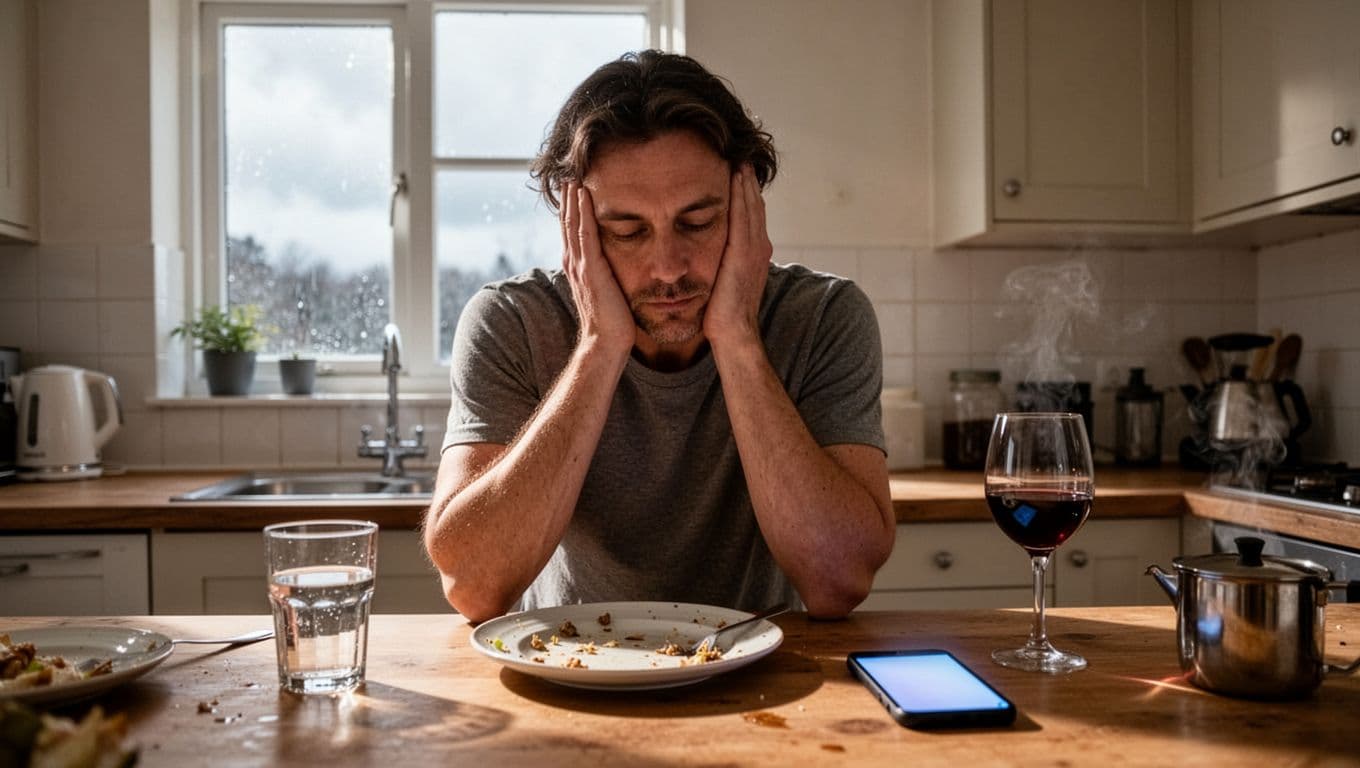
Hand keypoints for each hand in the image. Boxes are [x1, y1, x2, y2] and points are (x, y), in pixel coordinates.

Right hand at [561, 182, 634, 353]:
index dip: (572, 208)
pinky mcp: (590, 269)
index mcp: (578, 266)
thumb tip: (616, 263)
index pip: (572, 230)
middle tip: (568, 173)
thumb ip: (605, 273)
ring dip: (572, 198)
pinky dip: (583, 212)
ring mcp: (580, 265)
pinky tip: (583, 194)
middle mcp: (574, 262)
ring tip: (573, 176)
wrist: (607, 342)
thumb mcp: (607, 289)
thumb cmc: (612, 320)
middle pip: (568, 222)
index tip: (574, 187)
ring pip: (572, 223)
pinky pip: (585, 233)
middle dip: (568, 198)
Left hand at [703, 165, 772, 348]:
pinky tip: (735, 177)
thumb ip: (724, 264)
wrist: (733, 335)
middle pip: (755, 206)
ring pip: (751, 207)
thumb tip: (711, 254)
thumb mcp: (726, 282)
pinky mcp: (743, 254)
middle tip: (741, 156)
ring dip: (746, 182)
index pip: (752, 216)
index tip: (738, 172)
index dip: (747, 194)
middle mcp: (759, 248)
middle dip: (748, 182)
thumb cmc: (724, 314)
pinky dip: (741, 195)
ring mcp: (754, 251)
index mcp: (756, 254)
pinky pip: (743, 217)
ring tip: (739, 159)